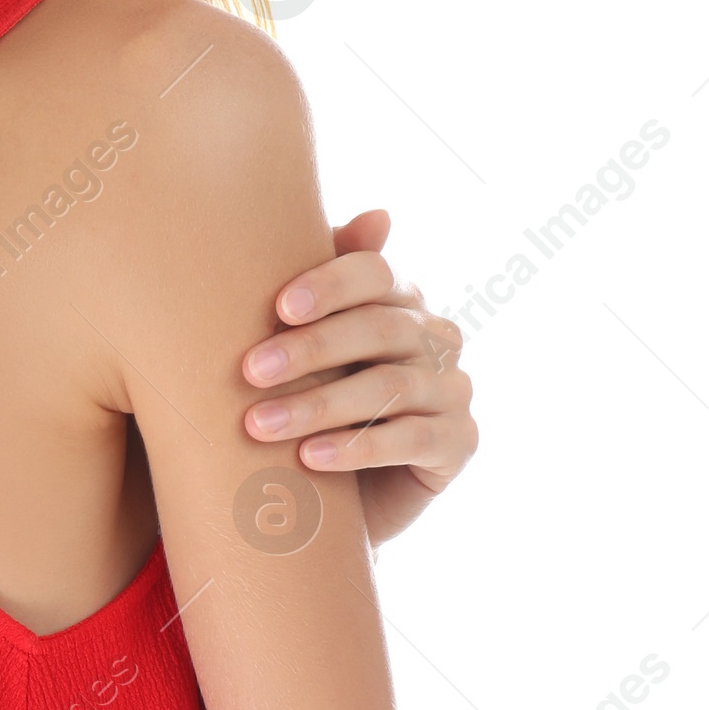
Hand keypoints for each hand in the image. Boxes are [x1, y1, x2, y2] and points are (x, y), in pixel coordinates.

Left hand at [240, 209, 476, 546]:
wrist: (339, 496)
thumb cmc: (313, 401)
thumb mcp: (304, 343)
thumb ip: (319, 285)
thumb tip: (381, 213)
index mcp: (399, 299)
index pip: (374, 273)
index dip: (330, 286)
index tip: (278, 308)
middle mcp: (435, 337)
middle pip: (379, 329)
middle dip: (311, 349)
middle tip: (249, 372)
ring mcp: (454, 389)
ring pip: (390, 387)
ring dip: (319, 405)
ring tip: (258, 425)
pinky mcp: (459, 443)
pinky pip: (412, 439)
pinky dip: (358, 447)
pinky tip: (310, 458)